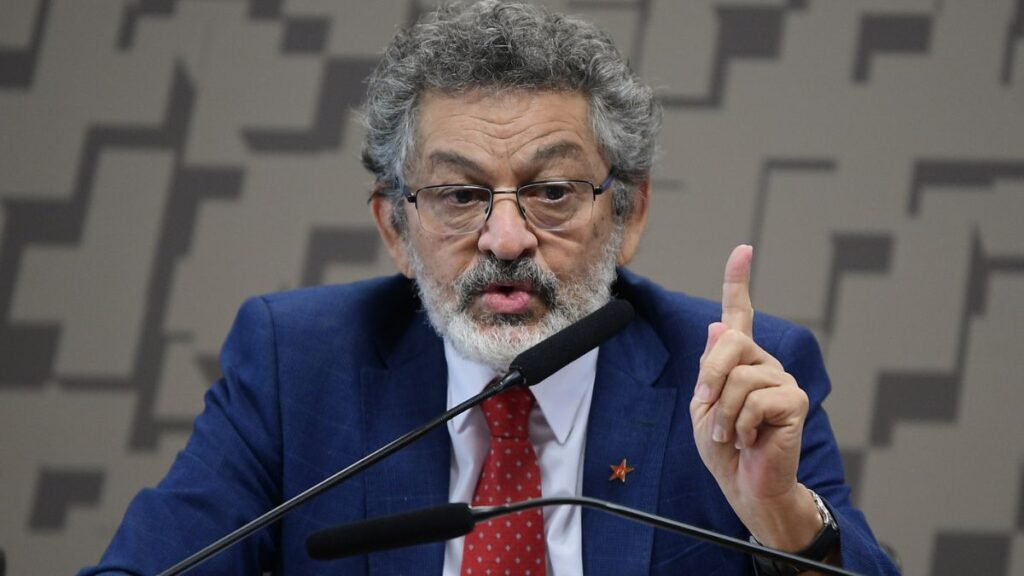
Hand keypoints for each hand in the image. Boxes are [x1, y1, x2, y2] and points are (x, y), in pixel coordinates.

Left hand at [689, 245, 819, 550]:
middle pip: (729, 343)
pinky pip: (755, 400)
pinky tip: (749, 439)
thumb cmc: (724, 449)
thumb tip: (717, 327)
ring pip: (738, 378)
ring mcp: (783, 380)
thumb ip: (710, 369)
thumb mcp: (703, 406)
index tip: (743, 250)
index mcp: (741, 361)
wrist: (746, 486)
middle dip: (710, 378)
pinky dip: (740, 425)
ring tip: (731, 434)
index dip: (738, 281)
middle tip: (709, 411)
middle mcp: (766, 363)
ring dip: (723, 414)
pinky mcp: (795, 401)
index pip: (740, 314)